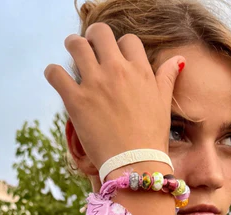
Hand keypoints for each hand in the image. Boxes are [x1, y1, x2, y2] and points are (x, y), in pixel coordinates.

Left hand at [44, 23, 184, 172]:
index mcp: (139, 71)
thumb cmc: (151, 139)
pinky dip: (53, 73)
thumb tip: (177, 60)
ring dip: (72, 46)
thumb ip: (166, 78)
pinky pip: (55, 73)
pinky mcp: (76, 101)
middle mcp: (117, 71)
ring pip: (75, 44)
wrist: (136, 165)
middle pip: (100, 33)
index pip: (128, 40)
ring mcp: (95, 84)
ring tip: (73, 55)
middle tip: (90, 49)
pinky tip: (57, 78)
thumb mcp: (163, 105)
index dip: (121, 47)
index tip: (116, 58)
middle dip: (93, 38)